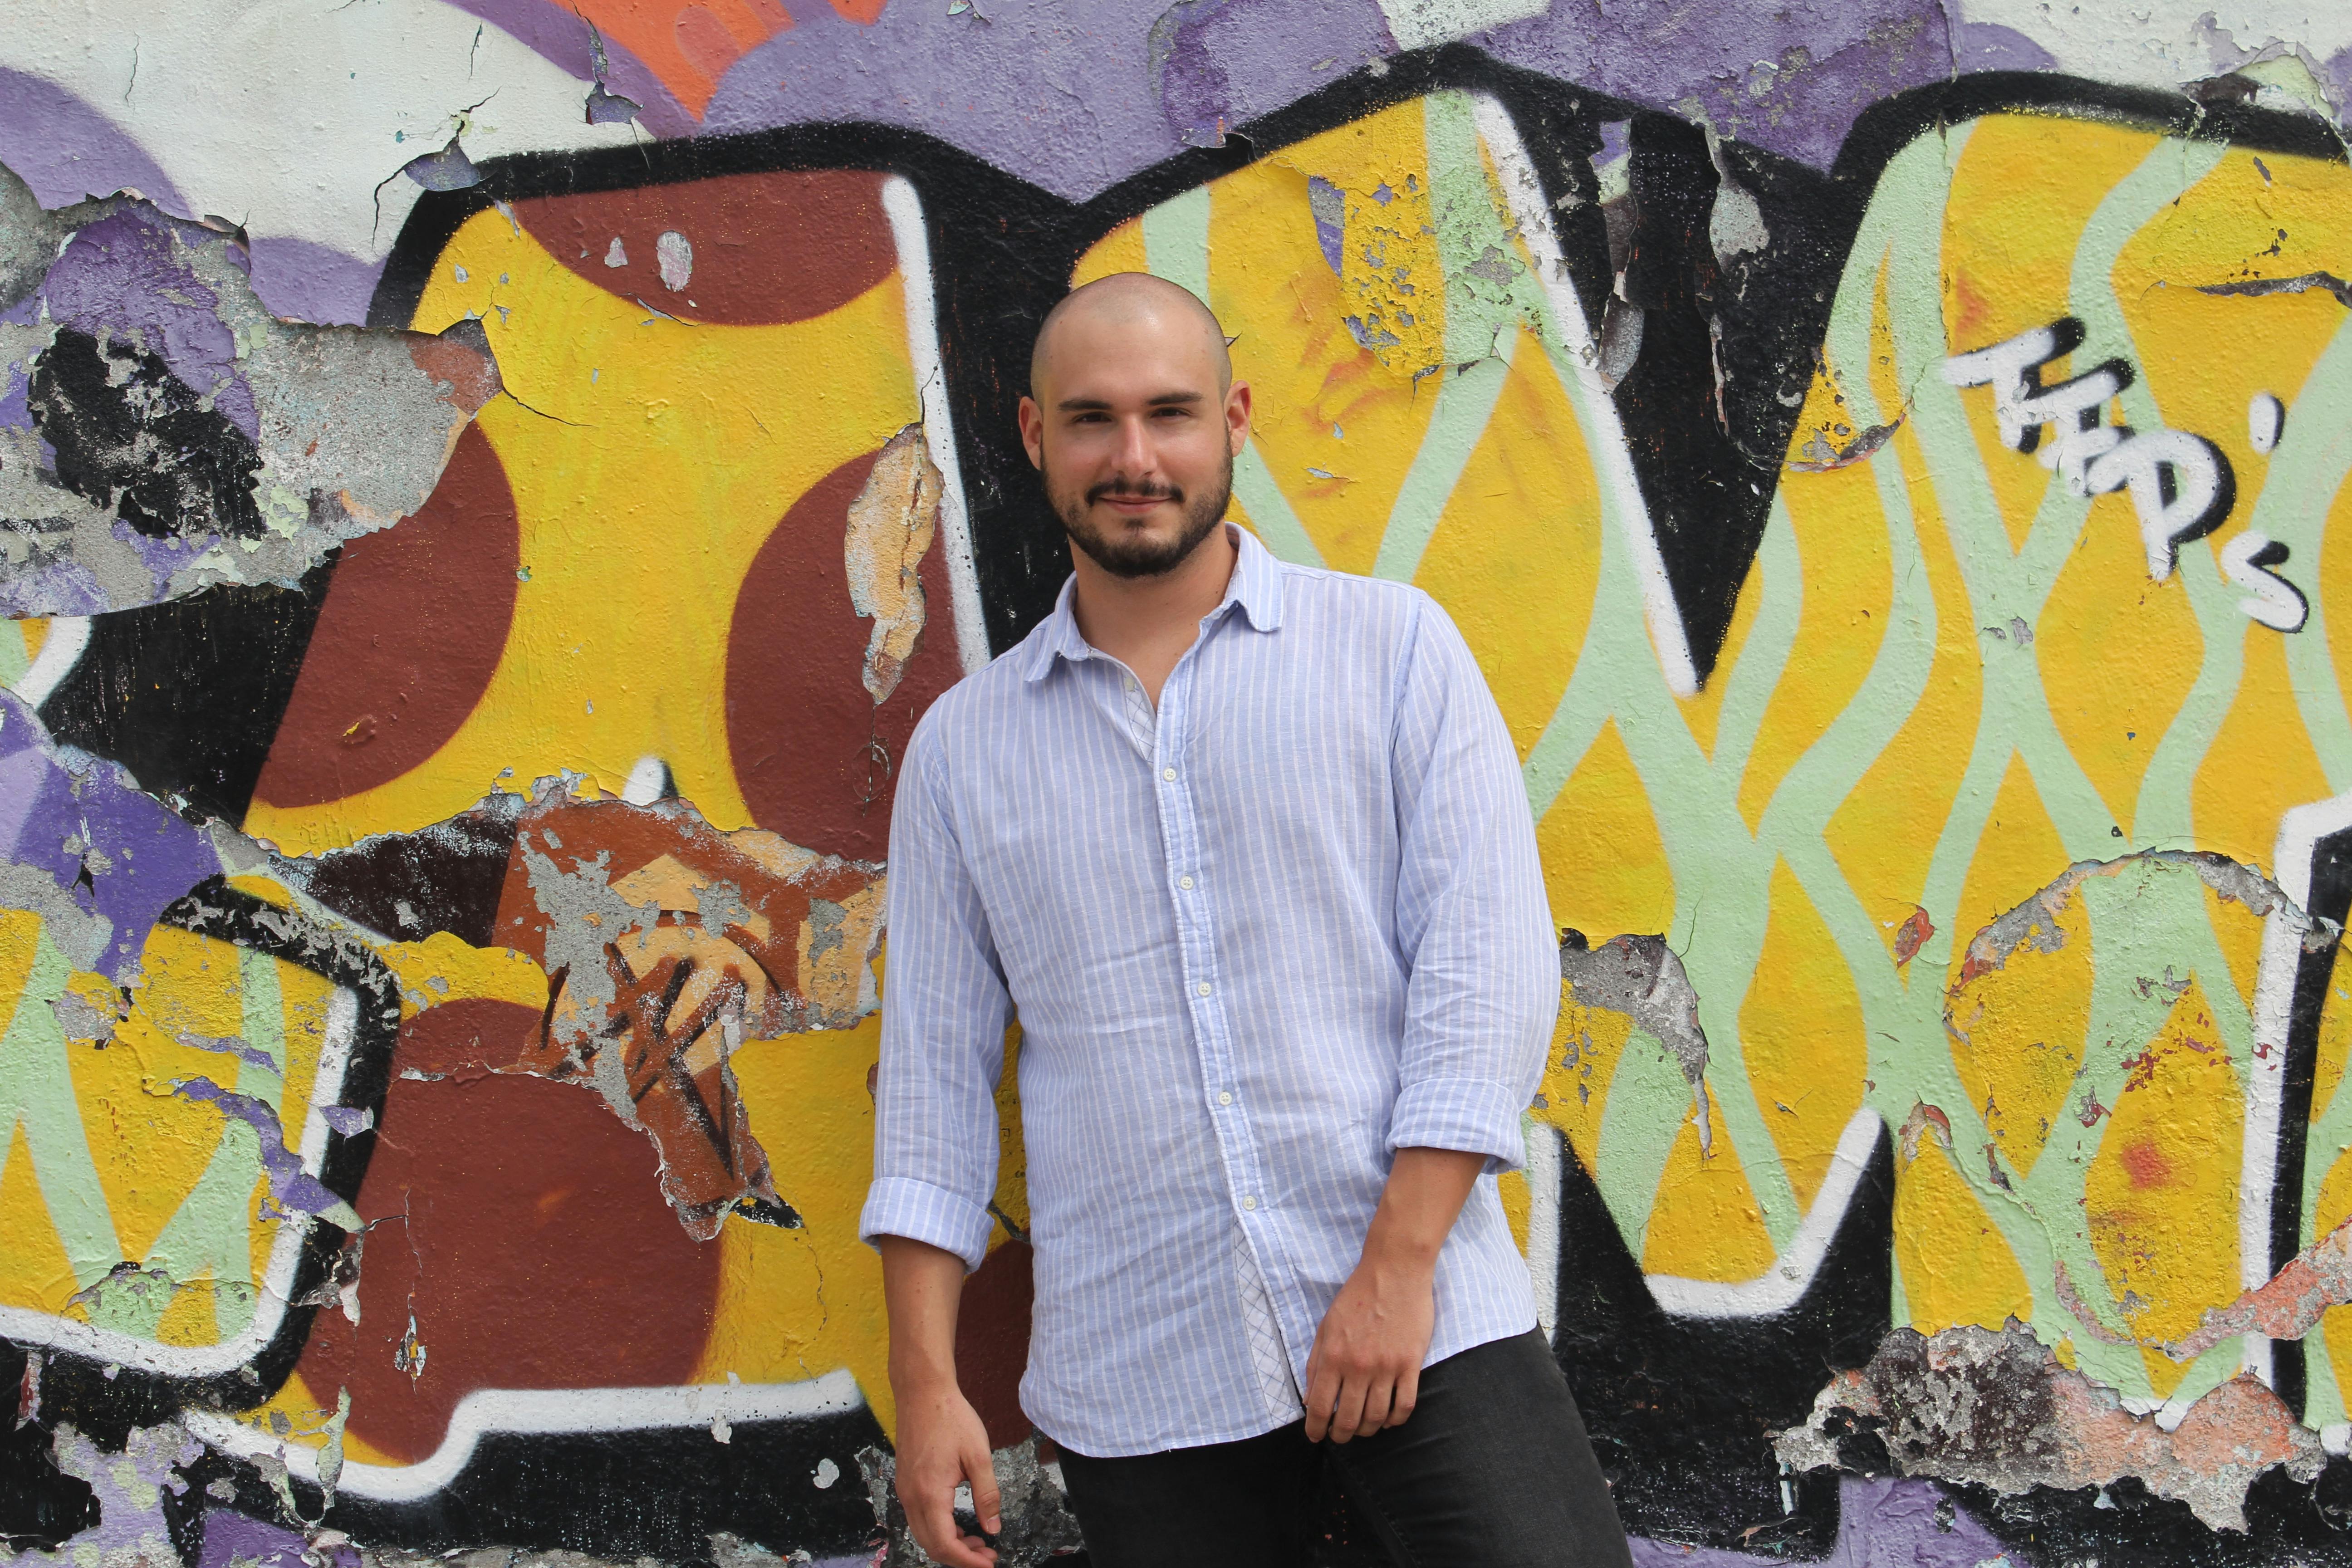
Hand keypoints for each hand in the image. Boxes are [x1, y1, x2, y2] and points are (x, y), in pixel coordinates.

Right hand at [893, 1376, 1002, 1566]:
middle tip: (987, 1555)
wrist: (922, 1392)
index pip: (945, 1544)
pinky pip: (918, 1519)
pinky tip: (958, 1524)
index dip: (968, 1561)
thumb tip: (992, 1528)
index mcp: (930, 1493)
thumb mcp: (978, 1455)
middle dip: (960, 1557)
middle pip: (931, 1546)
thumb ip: (987, 1495)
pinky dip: (938, 1529)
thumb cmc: (950, 1417)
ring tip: (976, 1542)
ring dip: (949, 1544)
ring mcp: (905, 1490)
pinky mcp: (905, 1483)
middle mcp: (911, 1496)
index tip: (989, 1563)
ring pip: (923, 1534)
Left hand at [1301, 1246, 1435, 1443]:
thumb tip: (1308, 1398)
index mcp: (1333, 1356)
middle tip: (1340, 1437)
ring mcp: (1387, 1367)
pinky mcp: (1411, 1364)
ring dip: (1367, 1430)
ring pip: (1376, 1417)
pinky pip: (1405, 1405)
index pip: (1319, 1406)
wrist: (1394, 1272)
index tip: (1316, 1436)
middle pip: (1348, 1419)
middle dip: (1341, 1436)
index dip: (1315, 1428)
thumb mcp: (1326, 1326)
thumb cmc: (1357, 1296)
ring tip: (1363, 1429)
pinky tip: (1389, 1420)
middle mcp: (1358, 1366)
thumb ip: (1315, 1363)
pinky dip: (1396, 1420)